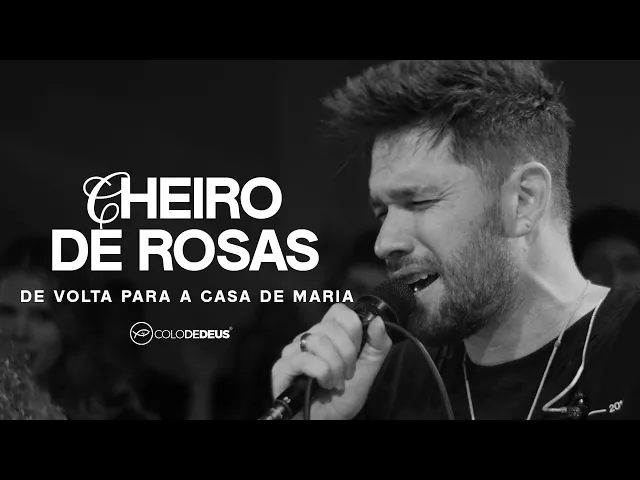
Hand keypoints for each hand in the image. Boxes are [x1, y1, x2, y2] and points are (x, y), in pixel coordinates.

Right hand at [271, 304, 392, 420]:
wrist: (326, 423)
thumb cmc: (342, 398)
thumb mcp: (368, 370)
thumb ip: (378, 345)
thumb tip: (377, 320)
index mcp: (327, 334)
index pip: (338, 310)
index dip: (352, 329)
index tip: (357, 351)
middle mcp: (308, 337)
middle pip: (330, 327)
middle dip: (347, 353)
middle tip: (348, 374)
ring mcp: (292, 351)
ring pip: (318, 341)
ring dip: (334, 365)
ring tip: (336, 382)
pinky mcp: (281, 367)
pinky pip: (304, 359)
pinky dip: (321, 372)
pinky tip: (324, 385)